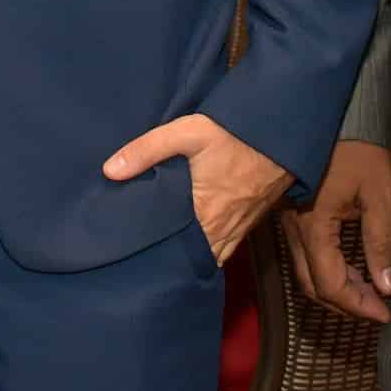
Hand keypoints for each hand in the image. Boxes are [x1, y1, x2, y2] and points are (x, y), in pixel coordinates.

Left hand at [103, 113, 289, 264]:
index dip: (154, 255)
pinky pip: (226, 247)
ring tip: (163, 256)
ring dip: (191, 256)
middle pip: (191, 256)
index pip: (174, 249)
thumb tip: (109, 171)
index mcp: (204, 214)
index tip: (131, 256)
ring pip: (210, 255)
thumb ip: (147, 150)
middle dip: (170, 259)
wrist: (281, 131)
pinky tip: (194, 244)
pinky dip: (210, 250)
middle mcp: (222, 229)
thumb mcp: (187, 132)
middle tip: (142, 258)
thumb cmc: (233, 132)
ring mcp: (239, 228)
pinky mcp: (249, 221)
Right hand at [285, 140, 390, 321]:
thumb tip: (388, 285)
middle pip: (314, 286)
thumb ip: (382, 240)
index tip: (386, 314)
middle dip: (346, 304)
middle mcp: (295, 231)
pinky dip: (329, 272)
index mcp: (314, 227)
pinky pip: (306, 257)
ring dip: (337, 290)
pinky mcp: (294, 216)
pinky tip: (352, 269)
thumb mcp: (379, 192)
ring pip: (307, 273)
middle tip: (379, 310)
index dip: (357, 306)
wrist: (324, 115)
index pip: (330, 284)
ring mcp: (290, 224)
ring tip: (370, 294)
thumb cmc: (357, 149)